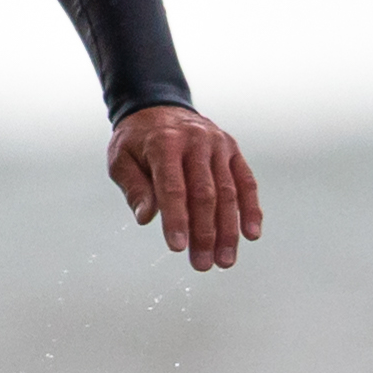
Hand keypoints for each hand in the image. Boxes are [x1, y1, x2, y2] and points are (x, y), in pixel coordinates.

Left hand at [108, 105, 261, 271]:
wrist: (159, 107)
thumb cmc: (136, 141)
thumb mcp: (121, 159)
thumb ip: (133, 188)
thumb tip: (146, 218)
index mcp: (164, 143)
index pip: (172, 187)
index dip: (176, 219)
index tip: (177, 248)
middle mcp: (195, 141)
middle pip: (204, 193)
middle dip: (204, 233)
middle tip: (203, 265)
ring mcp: (218, 145)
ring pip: (228, 192)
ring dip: (228, 230)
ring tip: (225, 261)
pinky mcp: (232, 150)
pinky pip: (246, 182)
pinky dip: (250, 209)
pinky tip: (251, 235)